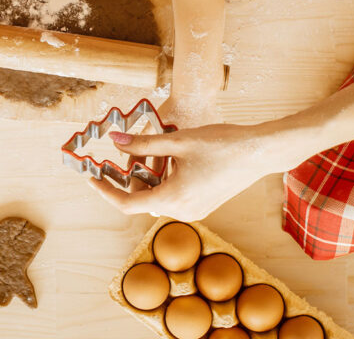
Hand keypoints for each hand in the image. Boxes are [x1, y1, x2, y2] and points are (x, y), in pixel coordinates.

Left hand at [90, 124, 281, 221]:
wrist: (261, 151)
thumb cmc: (222, 144)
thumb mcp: (177, 141)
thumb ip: (143, 144)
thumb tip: (114, 141)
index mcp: (173, 199)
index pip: (127, 203)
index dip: (105, 191)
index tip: (92, 178)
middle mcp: (182, 211)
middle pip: (143, 198)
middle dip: (133, 176)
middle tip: (132, 150)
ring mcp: (195, 211)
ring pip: (159, 195)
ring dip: (151, 175)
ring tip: (156, 149)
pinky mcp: (204, 205)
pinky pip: (175, 196)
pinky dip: (166, 179)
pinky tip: (173, 157)